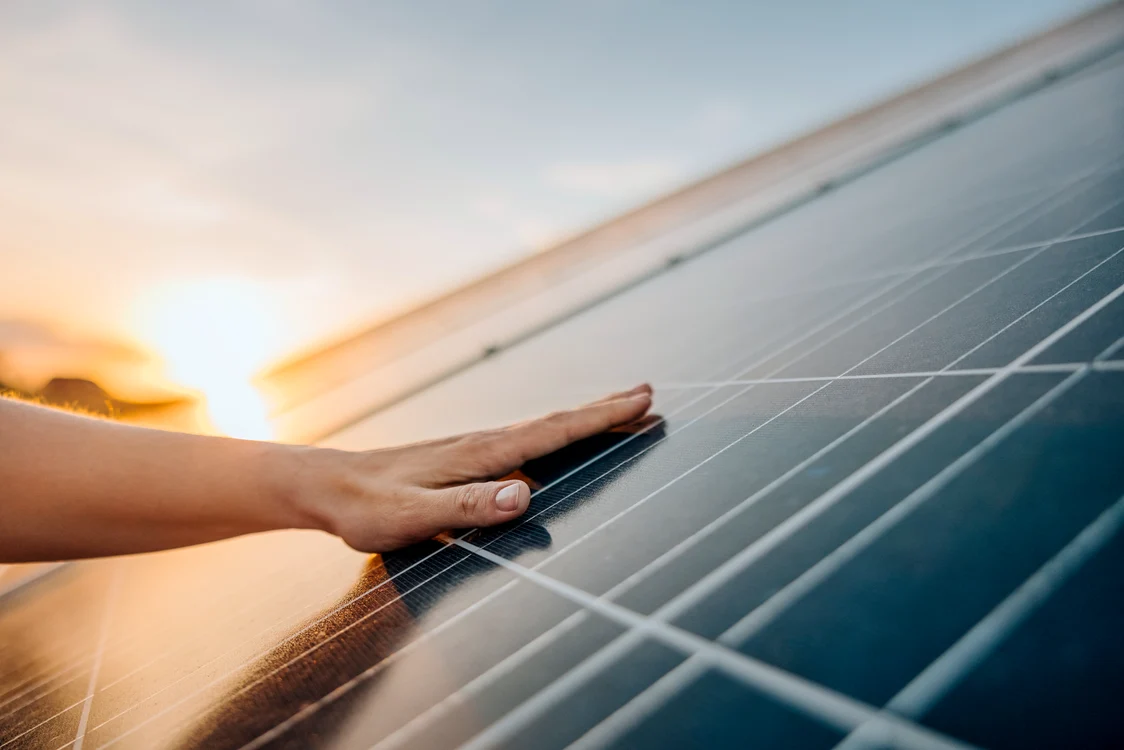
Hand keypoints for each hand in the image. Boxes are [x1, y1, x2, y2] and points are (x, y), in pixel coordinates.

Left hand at [287, 384, 652, 552]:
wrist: (325, 487)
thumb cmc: (366, 508)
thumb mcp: (414, 516)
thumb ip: (468, 506)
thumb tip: (526, 493)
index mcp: (479, 455)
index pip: (552, 432)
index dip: (599, 419)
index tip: (640, 401)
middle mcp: (481, 444)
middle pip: (555, 423)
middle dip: (603, 410)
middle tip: (648, 394)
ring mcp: (472, 449)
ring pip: (540, 430)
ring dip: (582, 420)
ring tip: (616, 411)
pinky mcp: (461, 460)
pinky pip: (522, 443)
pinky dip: (552, 435)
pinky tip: (552, 443)